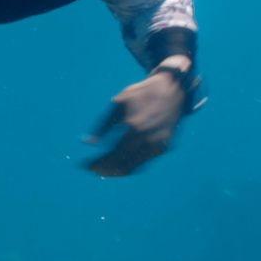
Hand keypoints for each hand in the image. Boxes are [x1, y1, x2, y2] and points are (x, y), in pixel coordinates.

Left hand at [83, 59, 189, 176]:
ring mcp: (158, 144)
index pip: (112, 154)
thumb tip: (88, 143)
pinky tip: (119, 164)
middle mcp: (148, 138)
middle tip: (93, 169)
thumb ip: (103, 124)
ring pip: (134, 167)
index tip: (86, 165)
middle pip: (122, 164)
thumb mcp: (119, 102)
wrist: (173, 90)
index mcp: (134, 126)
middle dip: (105, 169)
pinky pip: (144, 162)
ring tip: (104, 169)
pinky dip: (130, 166)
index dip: (98, 163)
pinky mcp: (164, 147)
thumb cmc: (141, 95)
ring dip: (117, 171)